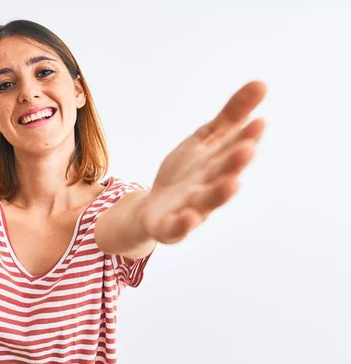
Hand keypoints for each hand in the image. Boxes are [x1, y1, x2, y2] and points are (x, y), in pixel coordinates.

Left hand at [142, 80, 267, 243]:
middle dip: (235, 162)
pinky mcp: (171, 227)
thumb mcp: (206, 139)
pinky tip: (190, 216)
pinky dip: (185, 223)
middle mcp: (210, 186)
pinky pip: (178, 227)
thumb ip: (232, 115)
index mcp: (219, 163)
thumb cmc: (188, 172)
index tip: (258, 122)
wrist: (154, 208)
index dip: (246, 137)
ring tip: (232, 183)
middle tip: (248, 149)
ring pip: (208, 201)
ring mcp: (192, 208)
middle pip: (224, 173)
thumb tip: (261, 83)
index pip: (234, 148)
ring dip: (220, 193)